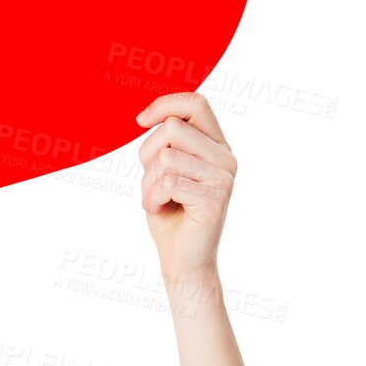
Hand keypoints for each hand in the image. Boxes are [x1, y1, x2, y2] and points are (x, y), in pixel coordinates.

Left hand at [135, 91, 235, 279]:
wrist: (183, 261)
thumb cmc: (170, 215)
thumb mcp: (163, 171)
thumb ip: (165, 143)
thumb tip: (150, 116)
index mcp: (215, 146)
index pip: (196, 104)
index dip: (164, 104)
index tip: (140, 121)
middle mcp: (225, 157)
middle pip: (173, 128)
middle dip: (147, 154)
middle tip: (150, 182)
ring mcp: (224, 177)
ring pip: (166, 157)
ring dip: (148, 183)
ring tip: (155, 200)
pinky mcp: (216, 197)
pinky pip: (167, 182)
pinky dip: (152, 198)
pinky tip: (161, 210)